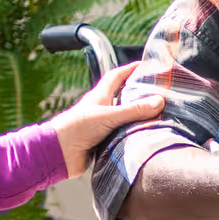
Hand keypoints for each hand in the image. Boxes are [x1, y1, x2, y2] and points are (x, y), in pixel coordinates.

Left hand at [49, 61, 163, 178]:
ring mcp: (103, 125)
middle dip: (139, 92)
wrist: (59, 154)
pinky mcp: (104, 142)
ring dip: (139, 116)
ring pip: (125, 117)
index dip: (130, 69)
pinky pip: (123, 135)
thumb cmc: (77, 128)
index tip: (146, 65)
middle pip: (123, 96)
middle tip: (158, 92)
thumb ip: (134, 110)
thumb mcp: (109, 116)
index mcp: (100, 96)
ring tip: (159, 115)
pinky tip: (146, 137)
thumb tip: (159, 101)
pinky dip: (134, 135)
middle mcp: (102, 109)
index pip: (117, 76)